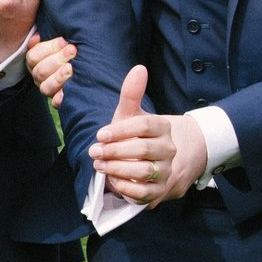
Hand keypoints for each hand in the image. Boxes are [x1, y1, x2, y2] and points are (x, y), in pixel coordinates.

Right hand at [26, 35, 75, 108]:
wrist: (90, 62)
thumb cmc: (72, 47)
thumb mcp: (61, 39)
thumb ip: (48, 34)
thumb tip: (36, 36)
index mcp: (36, 61)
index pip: (33, 56)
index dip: (48, 48)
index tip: (64, 41)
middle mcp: (39, 76)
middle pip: (40, 71)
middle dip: (57, 59)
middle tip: (73, 50)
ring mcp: (48, 88)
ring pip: (45, 87)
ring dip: (58, 77)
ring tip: (71, 68)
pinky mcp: (58, 100)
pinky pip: (55, 102)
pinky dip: (60, 98)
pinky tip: (67, 92)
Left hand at [89, 65, 208, 205]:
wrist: (154, 162)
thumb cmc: (135, 135)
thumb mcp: (131, 115)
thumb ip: (131, 94)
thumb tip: (138, 68)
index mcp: (163, 128)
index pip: (144, 125)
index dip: (120, 130)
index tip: (100, 134)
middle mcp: (168, 149)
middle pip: (143, 149)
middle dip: (115, 151)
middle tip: (93, 151)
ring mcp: (165, 171)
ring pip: (143, 172)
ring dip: (117, 169)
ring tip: (99, 165)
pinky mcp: (159, 191)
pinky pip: (143, 193)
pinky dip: (124, 187)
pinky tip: (110, 180)